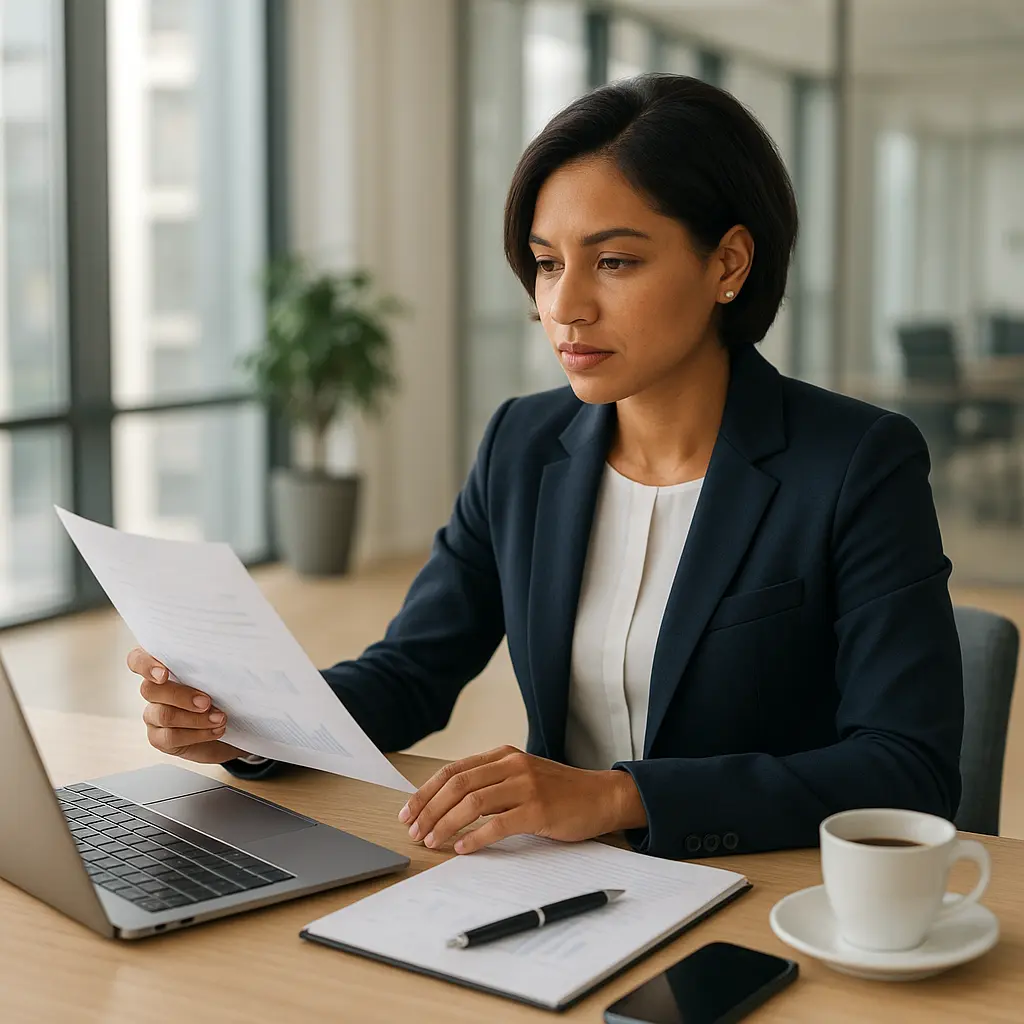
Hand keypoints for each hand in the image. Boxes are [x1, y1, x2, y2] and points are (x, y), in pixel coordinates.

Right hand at [127, 647, 245, 763]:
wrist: (227, 728)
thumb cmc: (221, 694)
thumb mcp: (217, 677)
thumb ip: (209, 668)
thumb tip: (223, 661)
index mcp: (163, 668)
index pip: (137, 659)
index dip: (145, 665)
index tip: (163, 675)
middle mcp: (153, 691)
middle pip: (150, 690)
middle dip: (182, 696)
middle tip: (207, 702)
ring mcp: (153, 714)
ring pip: (163, 715)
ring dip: (196, 718)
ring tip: (220, 718)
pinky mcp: (158, 737)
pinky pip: (170, 737)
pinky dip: (197, 734)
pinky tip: (215, 730)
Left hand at [397, 745, 646, 854]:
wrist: (601, 796)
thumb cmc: (559, 792)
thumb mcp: (521, 776)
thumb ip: (491, 782)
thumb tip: (447, 804)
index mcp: (503, 755)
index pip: (453, 770)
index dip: (426, 792)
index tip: (409, 812)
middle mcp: (512, 765)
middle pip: (458, 784)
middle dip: (430, 809)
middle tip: (415, 831)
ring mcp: (526, 786)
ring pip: (473, 802)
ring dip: (446, 824)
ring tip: (432, 842)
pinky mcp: (539, 809)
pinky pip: (498, 824)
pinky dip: (475, 837)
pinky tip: (462, 848)